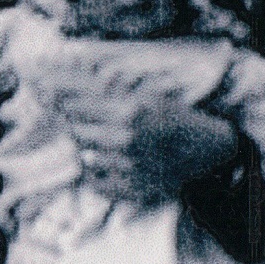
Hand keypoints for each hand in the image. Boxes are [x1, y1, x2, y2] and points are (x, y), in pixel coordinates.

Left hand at [36, 47, 238, 202]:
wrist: (209, 150)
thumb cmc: (176, 117)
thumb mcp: (146, 94)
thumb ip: (108, 88)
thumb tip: (67, 73)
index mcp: (129, 112)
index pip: (75, 106)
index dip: (62, 101)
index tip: (55, 98)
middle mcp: (126, 141)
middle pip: (76, 132)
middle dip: (77, 125)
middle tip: (89, 122)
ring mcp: (128, 168)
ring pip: (83, 157)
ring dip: (87, 148)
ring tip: (104, 142)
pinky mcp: (131, 190)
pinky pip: (94, 182)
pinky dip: (95, 173)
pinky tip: (109, 163)